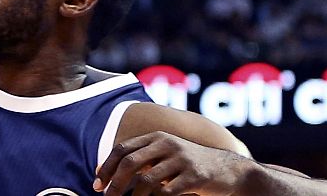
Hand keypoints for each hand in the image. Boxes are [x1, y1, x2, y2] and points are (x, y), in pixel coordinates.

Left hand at [95, 131, 252, 195]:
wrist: (229, 170)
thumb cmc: (190, 165)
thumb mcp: (165, 155)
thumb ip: (141, 160)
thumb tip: (107, 174)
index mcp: (157, 137)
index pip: (122, 149)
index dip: (106, 166)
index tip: (97, 183)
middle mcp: (167, 144)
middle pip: (130, 162)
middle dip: (114, 183)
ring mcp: (181, 159)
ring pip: (146, 180)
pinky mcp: (195, 176)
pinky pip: (167, 192)